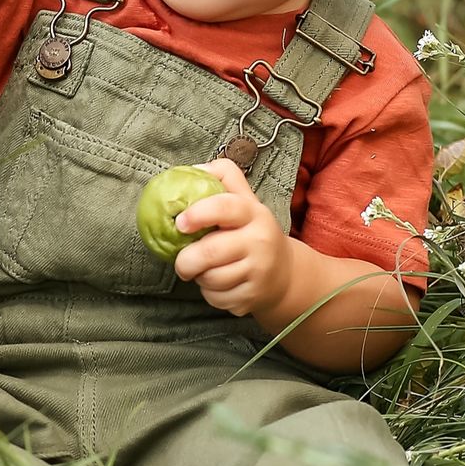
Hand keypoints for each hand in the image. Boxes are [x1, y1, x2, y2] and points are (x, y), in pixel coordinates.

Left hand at [170, 158, 291, 316]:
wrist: (285, 274)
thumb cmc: (251, 231)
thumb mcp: (245, 200)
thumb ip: (223, 177)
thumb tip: (193, 167)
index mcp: (253, 213)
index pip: (225, 207)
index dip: (198, 213)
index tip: (179, 223)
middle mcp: (260, 240)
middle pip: (210, 252)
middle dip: (186, 260)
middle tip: (182, 262)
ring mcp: (259, 271)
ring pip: (211, 278)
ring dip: (199, 277)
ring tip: (205, 270)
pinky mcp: (254, 297)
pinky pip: (217, 298)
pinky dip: (210, 294)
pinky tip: (218, 285)